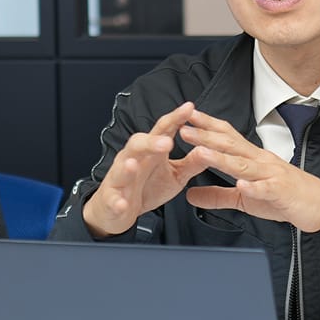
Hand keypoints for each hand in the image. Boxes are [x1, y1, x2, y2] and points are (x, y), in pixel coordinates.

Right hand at [83, 102, 208, 236]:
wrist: (118, 211)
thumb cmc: (146, 188)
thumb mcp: (175, 177)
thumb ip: (191, 164)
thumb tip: (209, 149)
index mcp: (150, 152)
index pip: (162, 131)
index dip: (174, 119)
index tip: (189, 108)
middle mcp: (132, 159)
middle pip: (138, 144)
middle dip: (150, 142)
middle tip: (167, 141)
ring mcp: (119, 178)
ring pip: (120, 168)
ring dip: (127, 167)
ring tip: (133, 165)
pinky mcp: (111, 199)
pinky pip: (112, 200)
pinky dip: (116, 202)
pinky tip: (122, 204)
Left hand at [179, 109, 319, 232]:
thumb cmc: (285, 198)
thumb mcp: (245, 199)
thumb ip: (218, 196)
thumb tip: (190, 194)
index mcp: (253, 159)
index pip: (227, 137)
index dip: (207, 126)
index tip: (186, 118)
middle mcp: (261, 161)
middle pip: (230, 145)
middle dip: (205, 136)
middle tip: (183, 128)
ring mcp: (271, 175)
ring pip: (243, 165)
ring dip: (220, 158)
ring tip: (200, 152)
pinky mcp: (281, 193)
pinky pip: (265, 190)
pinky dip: (253, 188)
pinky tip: (241, 186)